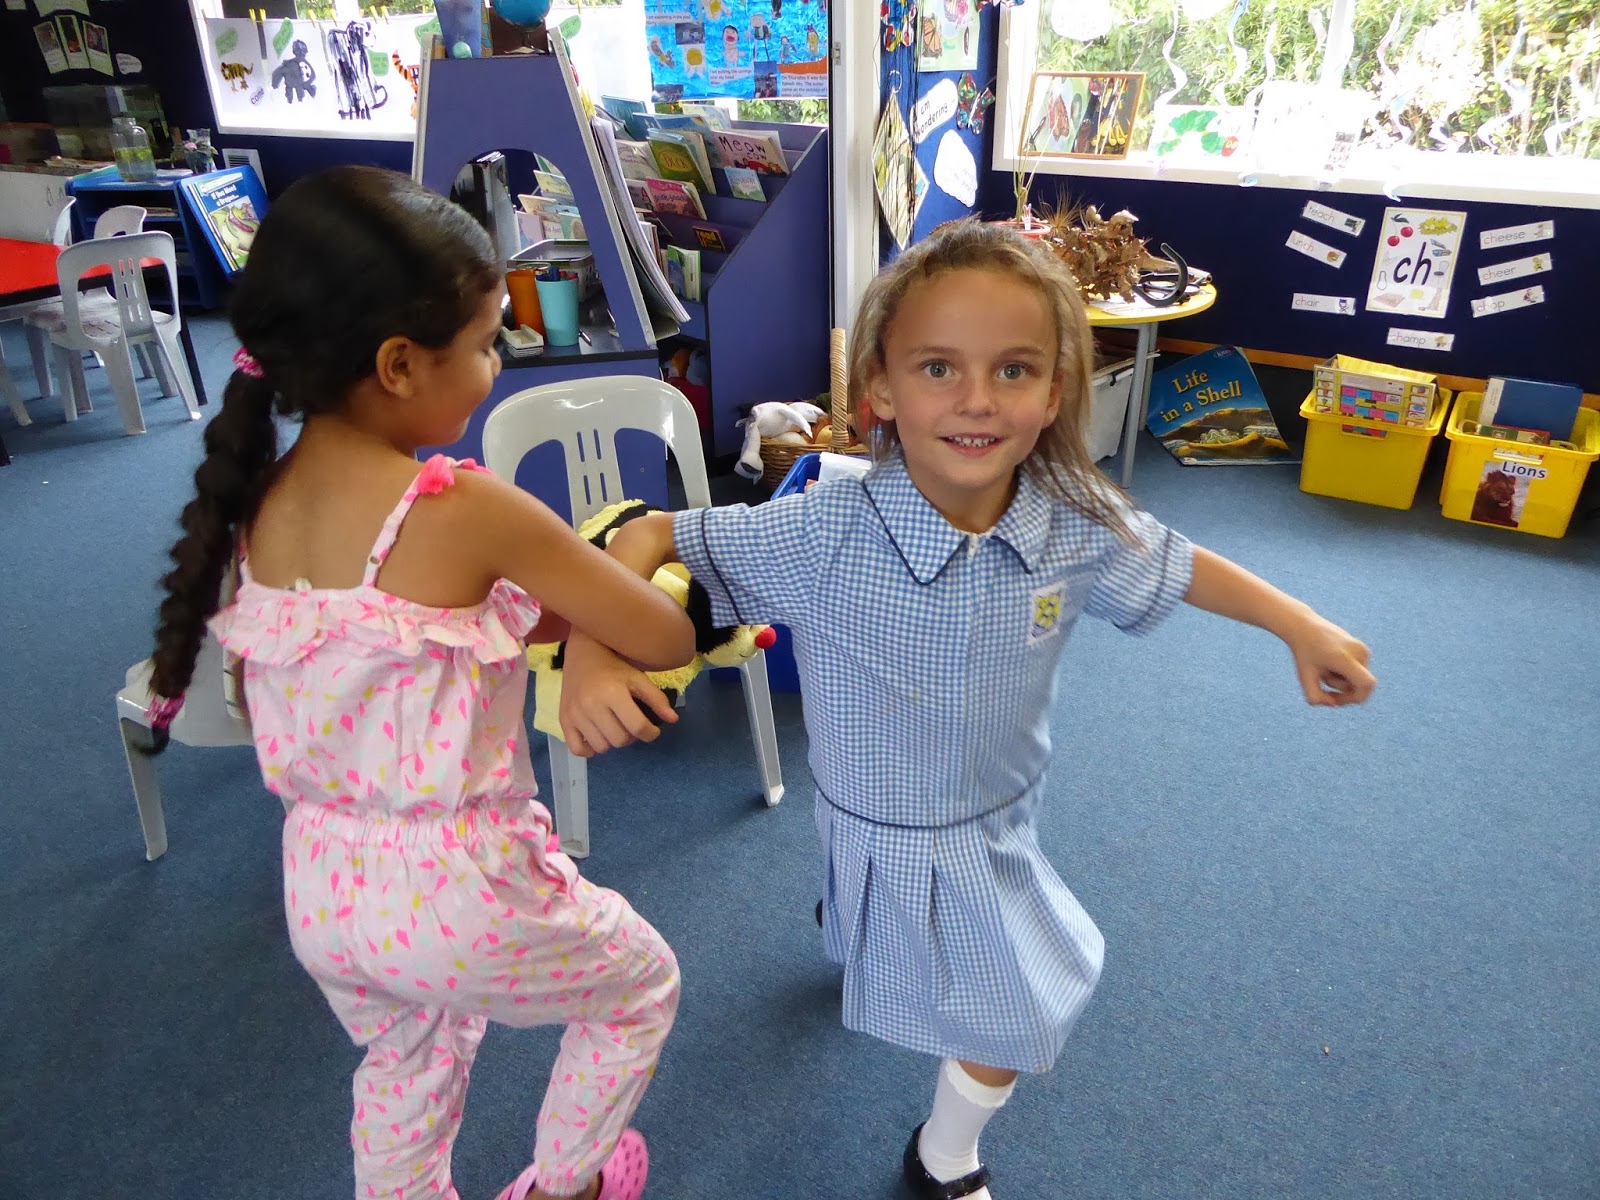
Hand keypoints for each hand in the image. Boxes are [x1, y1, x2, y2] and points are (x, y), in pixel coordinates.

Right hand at [560, 633, 678, 756]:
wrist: (583, 653)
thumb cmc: (614, 667)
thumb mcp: (639, 678)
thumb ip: (657, 699)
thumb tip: (673, 719)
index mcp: (613, 693)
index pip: (637, 727)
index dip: (651, 733)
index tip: (653, 730)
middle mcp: (591, 705)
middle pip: (620, 740)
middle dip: (631, 737)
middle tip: (631, 725)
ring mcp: (575, 714)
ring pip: (601, 747)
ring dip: (612, 742)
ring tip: (614, 727)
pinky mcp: (564, 719)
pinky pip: (577, 749)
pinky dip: (589, 749)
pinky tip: (597, 737)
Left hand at [1284, 613, 1374, 706]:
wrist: (1305, 627)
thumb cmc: (1304, 654)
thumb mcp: (1304, 678)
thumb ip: (1316, 698)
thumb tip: (1334, 704)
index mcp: (1344, 657)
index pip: (1366, 683)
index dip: (1356, 698)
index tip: (1337, 699)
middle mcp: (1358, 651)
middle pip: (1361, 685)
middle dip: (1344, 691)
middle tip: (1323, 685)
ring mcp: (1362, 649)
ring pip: (1359, 679)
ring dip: (1343, 681)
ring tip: (1325, 669)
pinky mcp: (1363, 648)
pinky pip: (1359, 671)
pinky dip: (1346, 674)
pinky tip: (1332, 665)